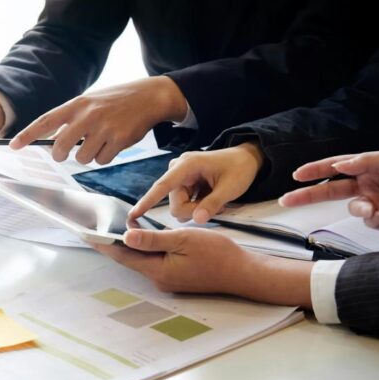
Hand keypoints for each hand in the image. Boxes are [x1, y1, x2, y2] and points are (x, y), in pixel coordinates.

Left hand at [9, 77, 188, 163]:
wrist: (149, 97)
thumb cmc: (115, 101)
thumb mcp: (90, 102)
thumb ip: (72, 119)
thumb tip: (54, 143)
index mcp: (77, 104)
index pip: (46, 121)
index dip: (28, 135)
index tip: (14, 146)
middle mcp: (87, 115)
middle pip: (61, 148)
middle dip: (61, 155)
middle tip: (66, 152)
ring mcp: (103, 128)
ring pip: (83, 158)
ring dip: (89, 155)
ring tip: (100, 140)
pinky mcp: (119, 139)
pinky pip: (102, 160)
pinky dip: (106, 157)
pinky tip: (114, 143)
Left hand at [91, 228, 312, 305]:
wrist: (243, 272)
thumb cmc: (218, 255)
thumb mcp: (184, 240)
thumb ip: (154, 239)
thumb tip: (126, 237)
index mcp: (158, 271)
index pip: (123, 256)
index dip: (104, 245)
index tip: (86, 235)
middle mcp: (159, 279)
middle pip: (130, 259)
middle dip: (112, 245)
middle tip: (93, 230)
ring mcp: (169, 279)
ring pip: (142, 260)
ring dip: (128, 246)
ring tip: (111, 230)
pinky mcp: (177, 276)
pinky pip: (154, 261)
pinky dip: (144, 249)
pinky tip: (140, 238)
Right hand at [127, 143, 263, 223]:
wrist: (246, 159)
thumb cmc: (239, 169)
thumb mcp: (230, 188)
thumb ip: (213, 204)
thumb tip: (197, 220)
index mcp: (187, 166)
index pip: (162, 186)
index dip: (148, 201)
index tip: (133, 214)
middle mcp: (178, 169)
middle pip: (175, 204)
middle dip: (193, 210)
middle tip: (215, 207)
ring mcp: (179, 177)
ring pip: (179, 206)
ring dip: (196, 208)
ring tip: (215, 200)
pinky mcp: (183, 183)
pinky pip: (183, 203)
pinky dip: (197, 205)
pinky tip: (210, 198)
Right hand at [280, 151, 378, 231]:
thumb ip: (368, 161)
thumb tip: (340, 165)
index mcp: (370, 165)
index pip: (336, 167)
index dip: (315, 170)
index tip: (296, 175)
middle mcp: (369, 184)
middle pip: (332, 190)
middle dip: (309, 194)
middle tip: (288, 199)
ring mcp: (375, 203)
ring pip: (351, 207)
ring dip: (356, 208)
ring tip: (372, 209)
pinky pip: (367, 221)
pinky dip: (370, 218)